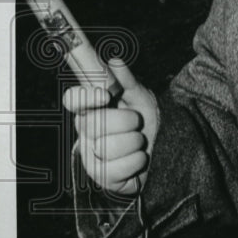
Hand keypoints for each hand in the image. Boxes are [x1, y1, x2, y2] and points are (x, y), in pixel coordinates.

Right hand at [63, 58, 158, 195]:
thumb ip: (128, 81)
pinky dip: (136, 161)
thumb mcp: (142, 98)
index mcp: (91, 109)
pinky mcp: (102, 176)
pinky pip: (116, 168)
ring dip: (134, 142)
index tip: (105, 95)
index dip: (84, 97)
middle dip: (125, 121)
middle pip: (93, 124)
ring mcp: (91, 155)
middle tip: (136, 121)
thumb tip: (115, 61)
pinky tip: (139, 158)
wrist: (164, 151)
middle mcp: (86, 132)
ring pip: (106, 147)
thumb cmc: (147, 122)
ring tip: (139, 141)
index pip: (73, 100)